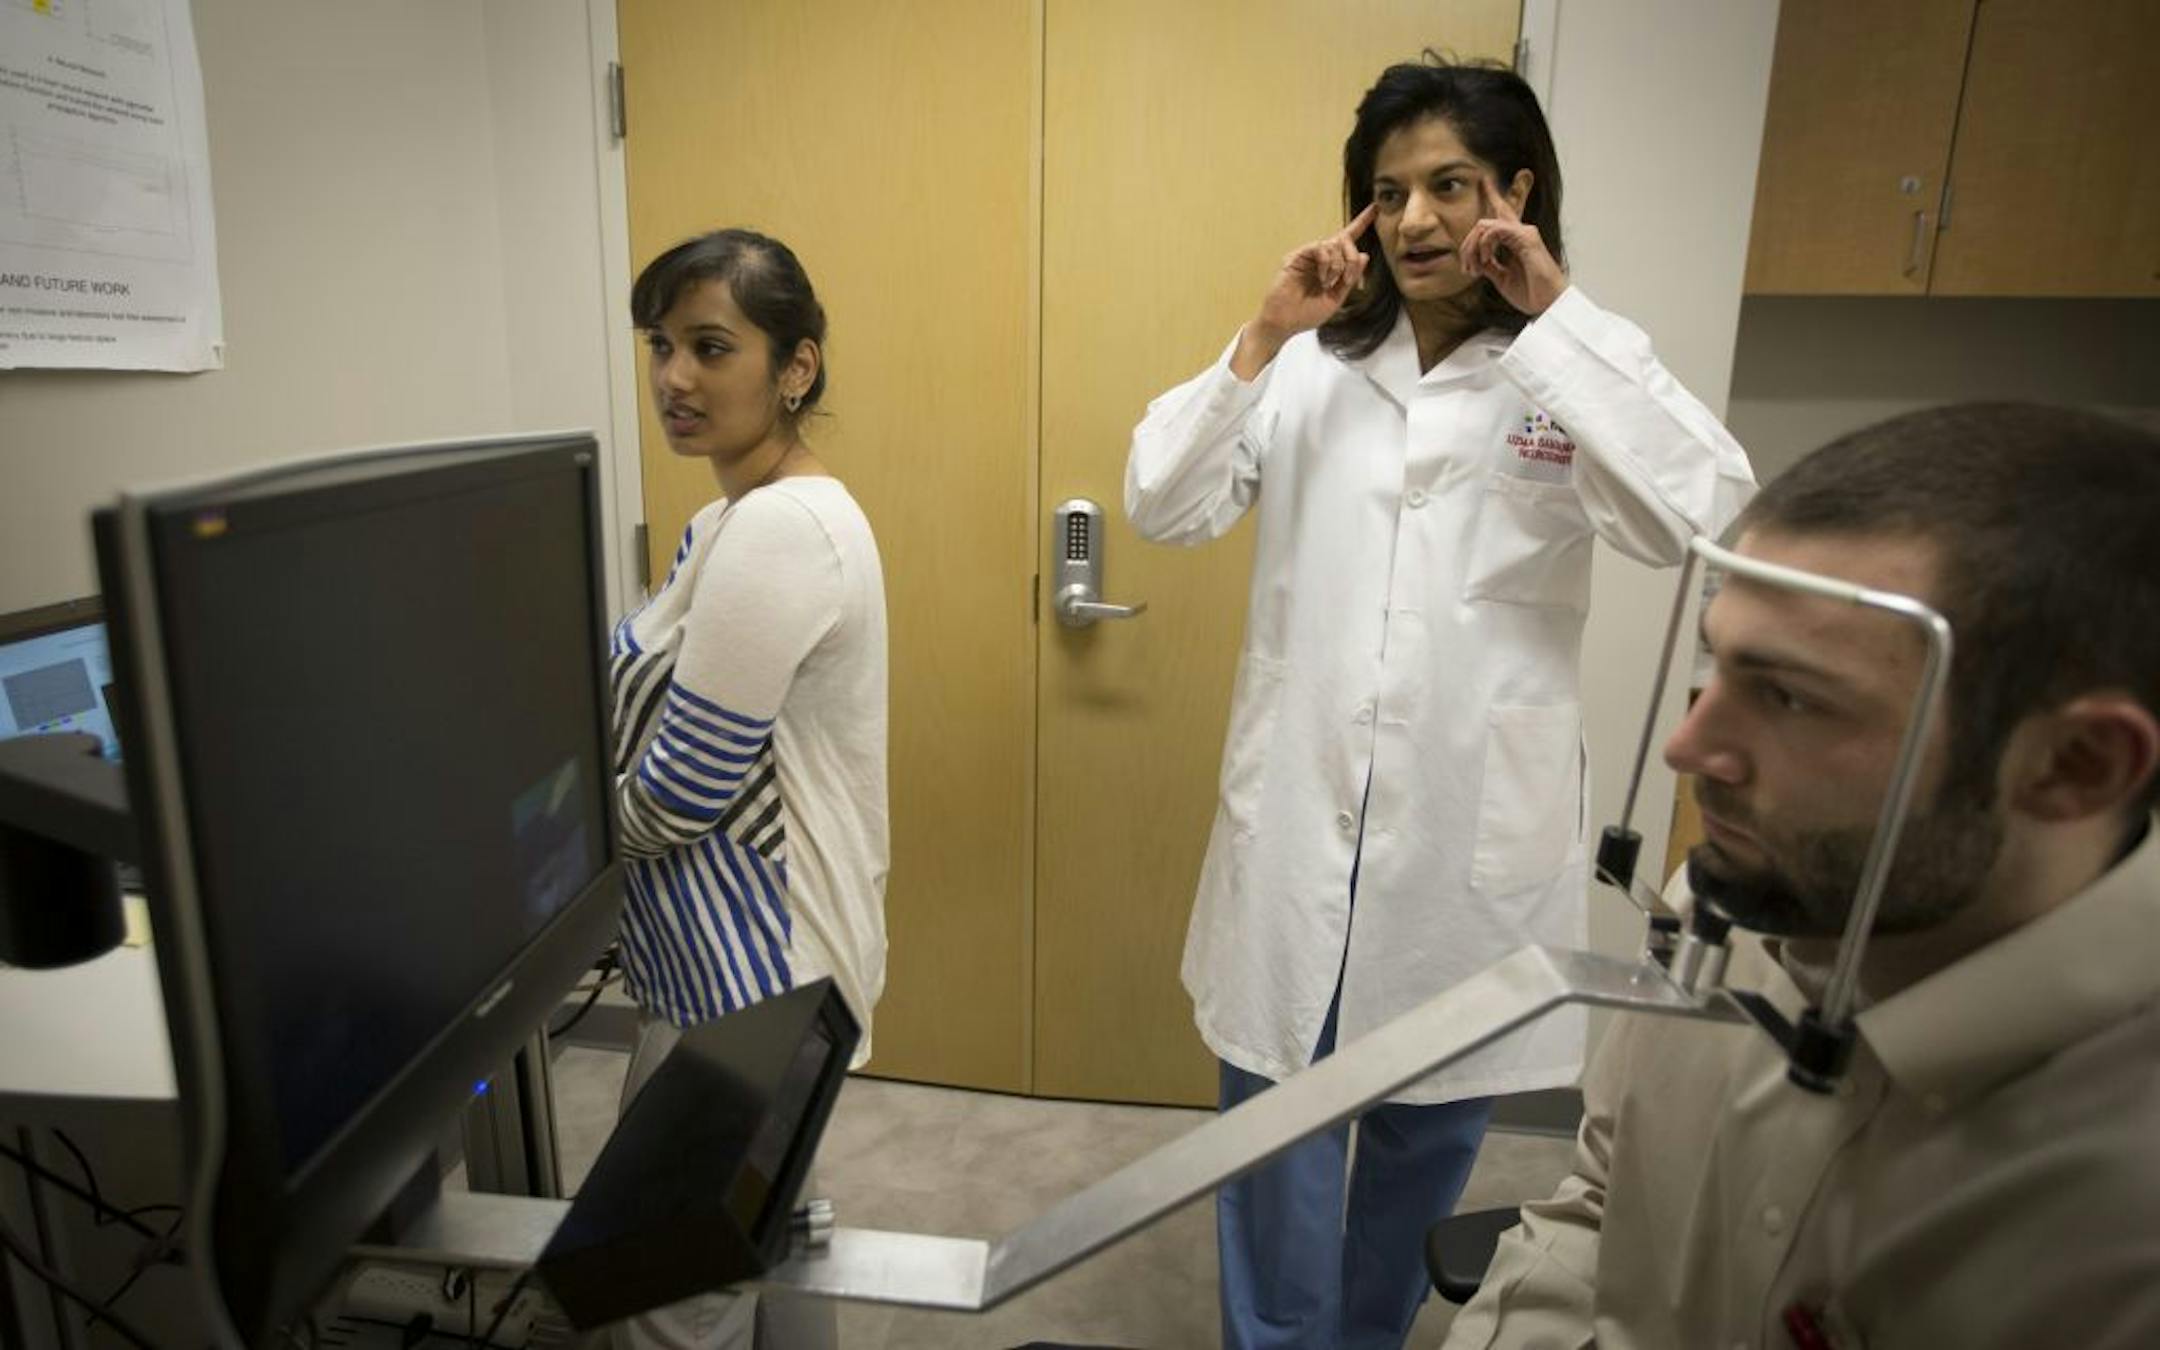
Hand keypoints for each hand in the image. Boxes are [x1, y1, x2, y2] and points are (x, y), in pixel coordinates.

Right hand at [1233, 203, 1377, 377]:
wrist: (1284, 322)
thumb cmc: (1307, 314)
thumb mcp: (1336, 298)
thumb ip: (1350, 277)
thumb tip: (1364, 255)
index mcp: (1331, 266)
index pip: (1348, 239)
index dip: (1361, 222)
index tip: (1376, 207)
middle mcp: (1320, 257)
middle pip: (1345, 241)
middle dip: (1352, 259)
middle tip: (1347, 280)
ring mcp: (1308, 256)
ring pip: (1333, 245)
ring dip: (1339, 265)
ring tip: (1329, 283)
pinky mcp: (1296, 257)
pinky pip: (1319, 248)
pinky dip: (1326, 263)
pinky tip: (1321, 279)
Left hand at [1458, 177, 1568, 315]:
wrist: (1549, 305)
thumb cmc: (1531, 293)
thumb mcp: (1501, 278)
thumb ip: (1489, 265)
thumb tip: (1475, 259)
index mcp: (1516, 240)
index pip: (1502, 214)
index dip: (1493, 195)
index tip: (1483, 179)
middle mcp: (1521, 232)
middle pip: (1488, 217)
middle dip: (1468, 241)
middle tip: (1466, 267)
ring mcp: (1524, 233)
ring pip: (1485, 225)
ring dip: (1473, 247)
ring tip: (1474, 267)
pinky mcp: (1526, 238)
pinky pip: (1496, 230)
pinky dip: (1484, 244)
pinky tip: (1485, 260)